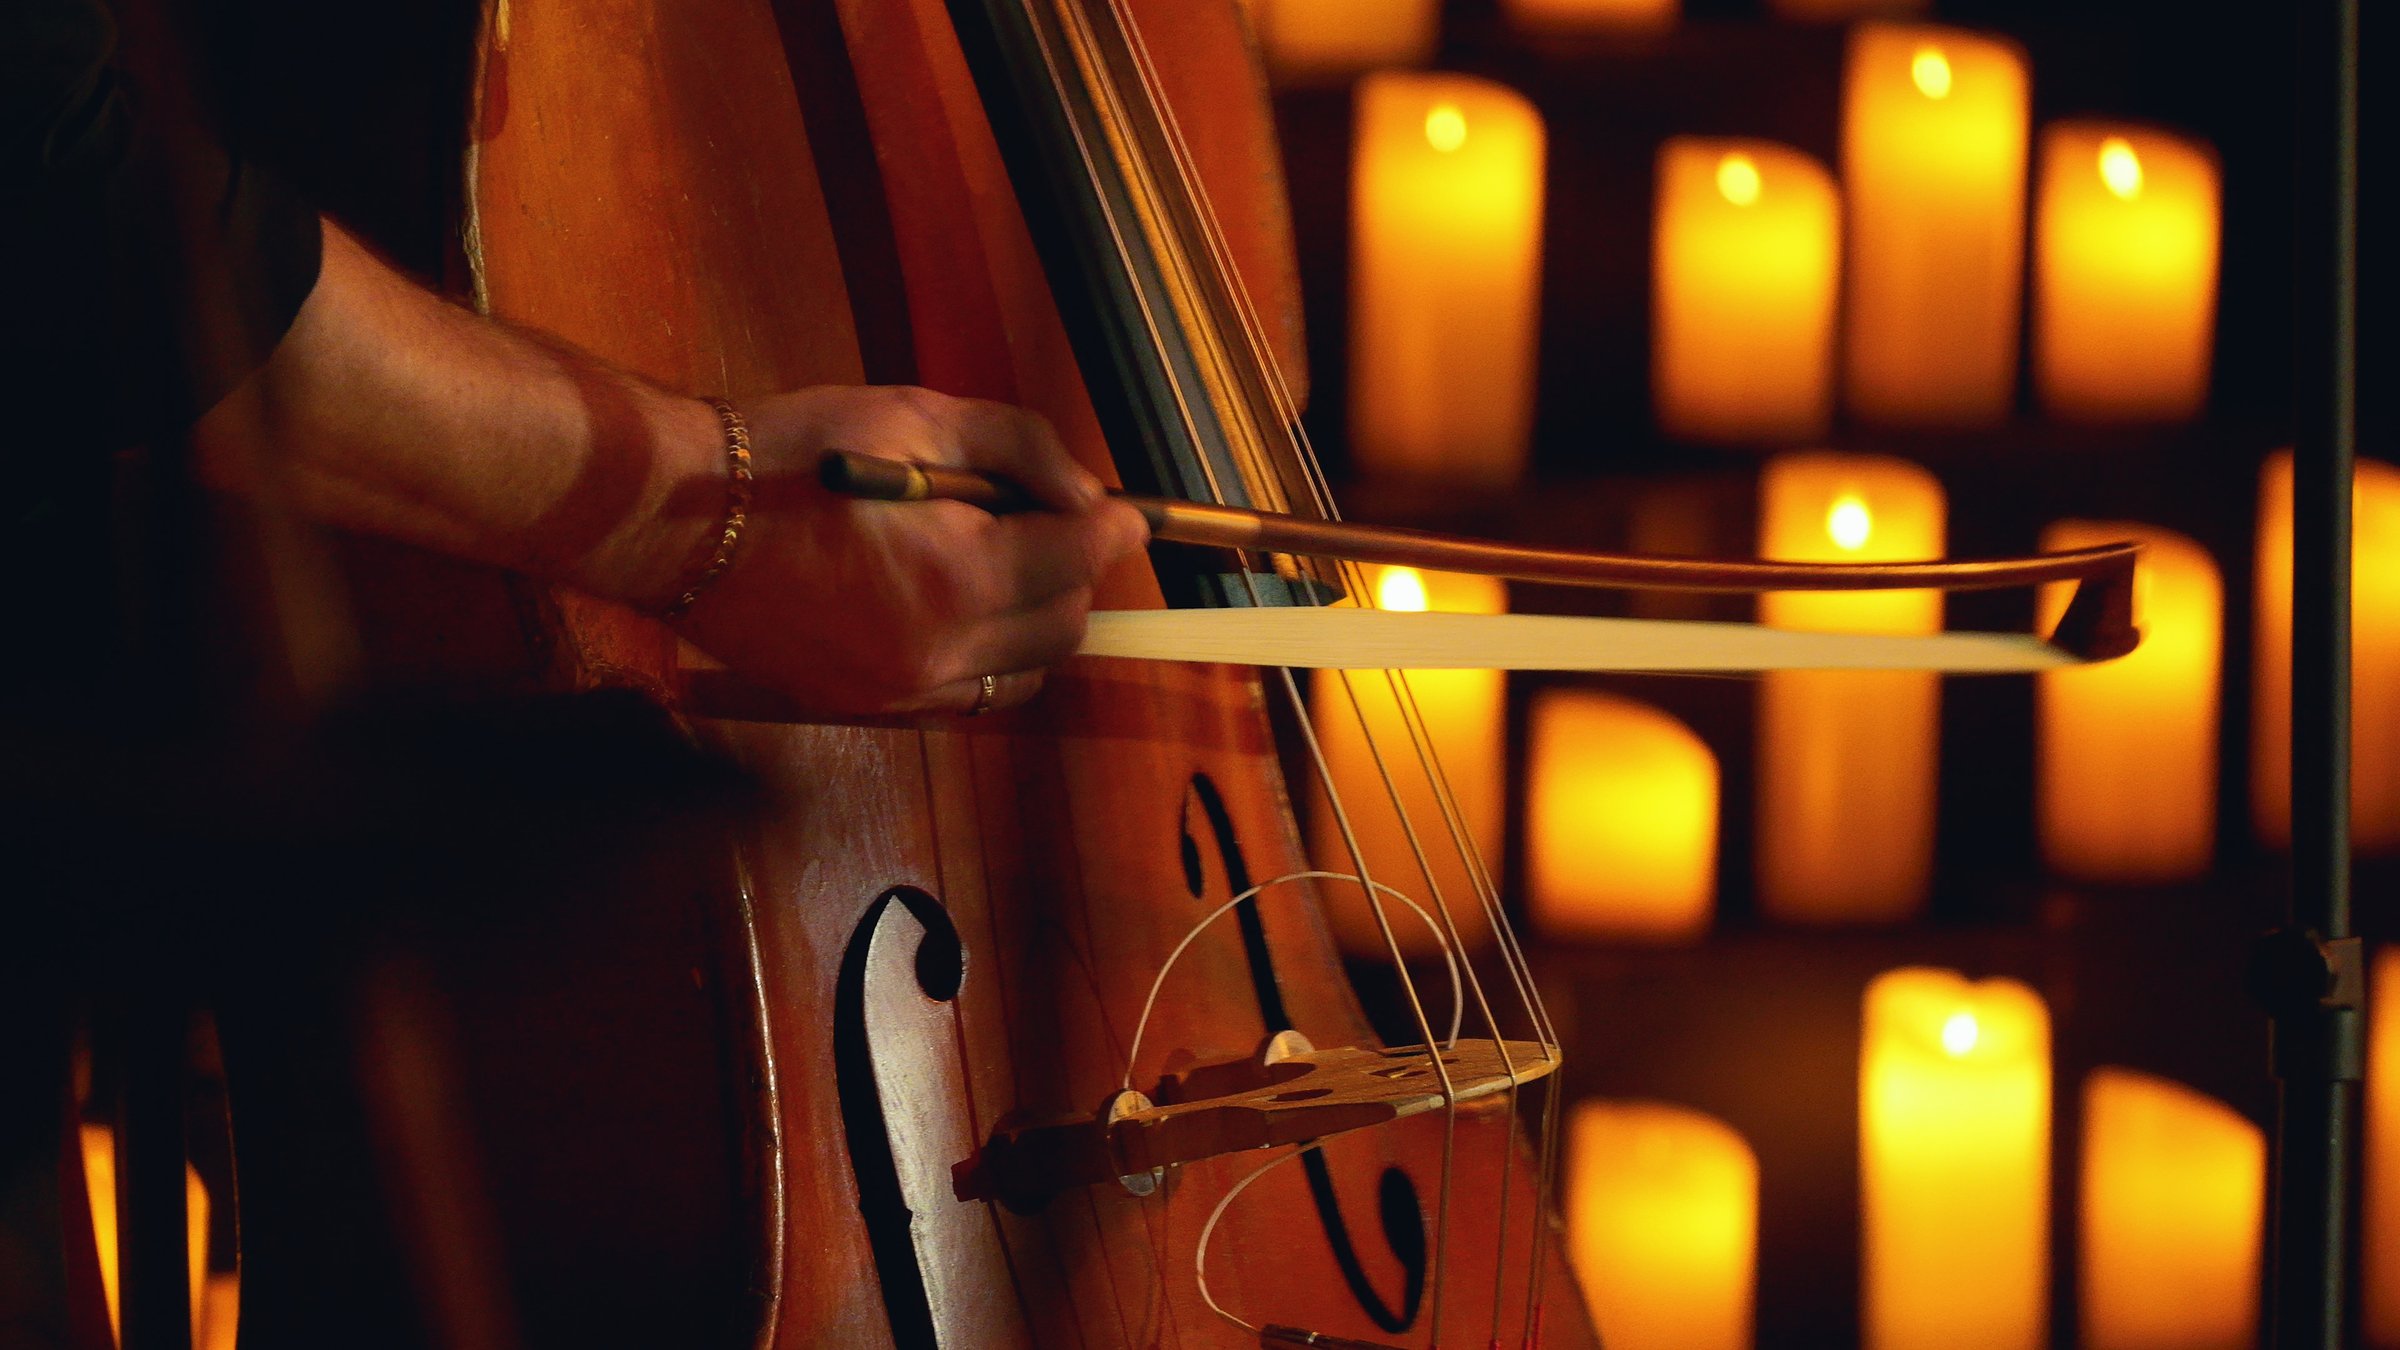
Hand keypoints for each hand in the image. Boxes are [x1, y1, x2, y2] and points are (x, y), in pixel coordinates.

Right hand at [667, 385, 1150, 716]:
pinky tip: (962, 608)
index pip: (1077, 560)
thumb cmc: (794, 452)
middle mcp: (940, 650)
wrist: (676, 519)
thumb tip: (1086, 493)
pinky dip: (987, 657)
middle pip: (1063, 628)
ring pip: (1021, 675)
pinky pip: (965, 696)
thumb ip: (1020, 449)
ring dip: (1037, 625)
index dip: (1114, 531)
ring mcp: (901, 690)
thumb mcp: (916, 414)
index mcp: (959, 576)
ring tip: (1008, 568)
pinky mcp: (867, 708)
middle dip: (1076, 576)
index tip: (1131, 515)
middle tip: (1058, 528)